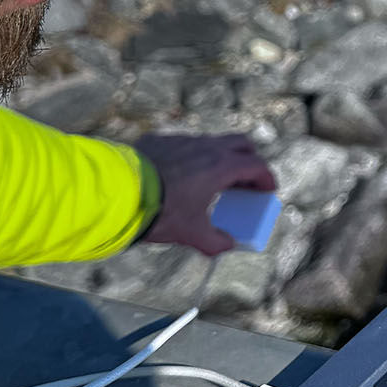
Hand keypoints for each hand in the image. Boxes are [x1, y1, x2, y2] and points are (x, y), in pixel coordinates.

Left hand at [133, 132, 277, 254]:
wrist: (118, 193)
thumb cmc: (161, 212)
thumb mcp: (191, 233)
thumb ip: (215, 242)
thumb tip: (227, 246)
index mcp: (220, 167)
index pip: (255, 165)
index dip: (266, 178)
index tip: (267, 189)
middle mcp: (205, 147)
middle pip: (239, 143)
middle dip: (248, 158)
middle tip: (246, 178)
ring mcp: (181, 139)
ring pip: (210, 141)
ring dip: (218, 156)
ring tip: (211, 178)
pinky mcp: (158, 139)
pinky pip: (182, 143)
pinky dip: (190, 156)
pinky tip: (178, 173)